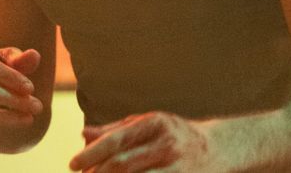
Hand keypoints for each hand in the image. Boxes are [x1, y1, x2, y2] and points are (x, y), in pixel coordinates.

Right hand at [0, 44, 44, 149]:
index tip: (31, 89)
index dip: (10, 78)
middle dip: (13, 100)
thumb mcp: (13, 61)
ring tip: (30, 118)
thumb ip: (22, 60)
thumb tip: (34, 56)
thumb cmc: (3, 71)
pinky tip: (11, 125)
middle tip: (37, 107)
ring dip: (7, 118)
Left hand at [70, 111, 219, 172]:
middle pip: (123, 164)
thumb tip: (83, 135)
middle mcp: (167, 144)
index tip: (72, 164)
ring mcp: (177, 167)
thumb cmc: (174, 134)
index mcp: (156, 123)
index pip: (117, 139)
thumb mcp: (148, 124)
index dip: (91, 153)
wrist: (218, 148)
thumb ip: (115, 130)